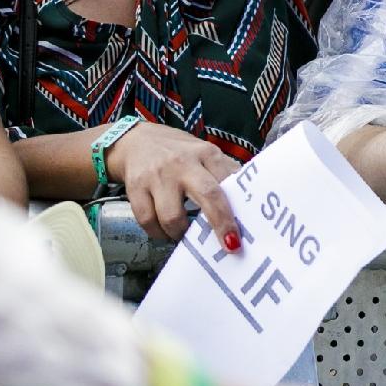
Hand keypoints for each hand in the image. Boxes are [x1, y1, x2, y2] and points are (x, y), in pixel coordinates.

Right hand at [105, 123, 241, 244]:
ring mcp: (158, 176)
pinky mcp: (136, 188)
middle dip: (220, 223)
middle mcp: (183, 163)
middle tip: (229, 245)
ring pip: (173, 217)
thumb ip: (224, 173)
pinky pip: (148, 221)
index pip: (229, 181)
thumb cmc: (178, 153)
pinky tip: (164, 231)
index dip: (238, 209)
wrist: (135, 140)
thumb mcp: (205, 153)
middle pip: (208, 195)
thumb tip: (250, 200)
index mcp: (206, 153)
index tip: (244, 233)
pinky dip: (158, 233)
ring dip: (180, 234)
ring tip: (183, 235)